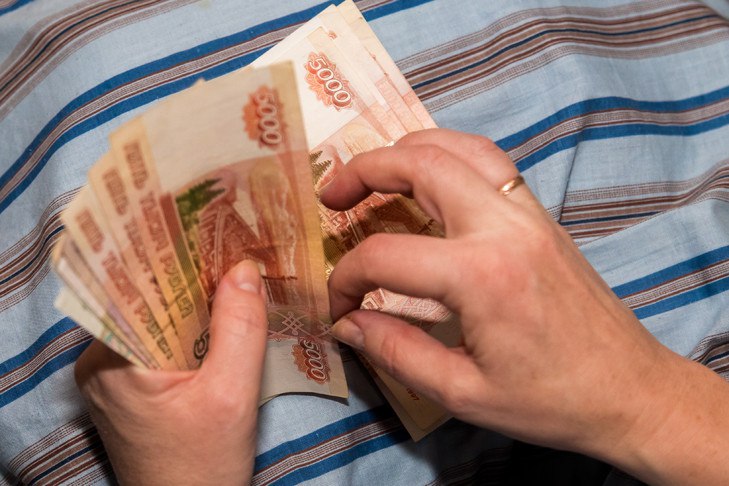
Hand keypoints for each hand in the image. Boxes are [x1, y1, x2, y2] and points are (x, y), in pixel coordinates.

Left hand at [74, 260, 266, 485]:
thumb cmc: (203, 467)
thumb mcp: (232, 396)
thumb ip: (239, 329)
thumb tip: (244, 268)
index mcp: (111, 359)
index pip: (137, 286)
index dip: (174, 254)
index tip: (208, 226)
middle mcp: (100, 360)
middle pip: (149, 299)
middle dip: (193, 278)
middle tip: (232, 247)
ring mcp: (112, 374)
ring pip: (158, 318)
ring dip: (195, 303)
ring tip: (233, 278)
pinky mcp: (129, 386)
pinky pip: (161, 340)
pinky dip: (190, 328)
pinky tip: (221, 320)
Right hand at [321, 128, 728, 484]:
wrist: (630, 391)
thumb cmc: (551, 400)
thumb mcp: (462, 391)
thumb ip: (395, 351)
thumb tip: (348, 323)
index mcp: (481, 275)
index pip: (385, 255)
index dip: (346, 279)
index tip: (339, 306)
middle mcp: (505, 227)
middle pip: (422, 163)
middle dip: (364, 170)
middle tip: (331, 194)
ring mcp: (529, 214)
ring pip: (460, 147)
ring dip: (408, 150)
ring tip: (374, 172)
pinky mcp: (542, 217)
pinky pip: (490, 163)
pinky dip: (449, 156)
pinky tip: (431, 180)